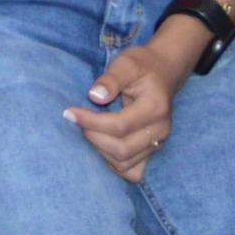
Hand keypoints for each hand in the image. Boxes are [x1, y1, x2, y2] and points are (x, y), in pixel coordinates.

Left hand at [63, 35, 191, 182]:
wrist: (164, 73)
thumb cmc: (142, 66)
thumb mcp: (127, 63)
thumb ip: (111, 78)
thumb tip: (94, 96)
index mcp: (155, 108)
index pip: (120, 126)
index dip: (91, 122)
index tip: (70, 112)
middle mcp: (160, 130)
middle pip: (122, 150)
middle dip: (93, 137)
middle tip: (78, 121)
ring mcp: (158, 144)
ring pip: (125, 164)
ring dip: (100, 151)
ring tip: (89, 130)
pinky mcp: (152, 151)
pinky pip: (132, 172)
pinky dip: (114, 164)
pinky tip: (102, 145)